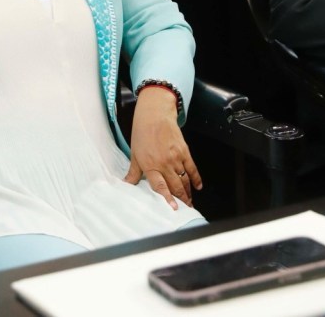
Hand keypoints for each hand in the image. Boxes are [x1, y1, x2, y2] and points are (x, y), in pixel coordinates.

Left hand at [124, 85, 202, 208]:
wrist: (155, 115)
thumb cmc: (143, 133)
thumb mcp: (134, 154)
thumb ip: (133, 172)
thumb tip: (127, 184)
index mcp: (150, 165)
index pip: (160, 187)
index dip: (167, 199)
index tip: (174, 208)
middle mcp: (164, 163)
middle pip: (175, 186)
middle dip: (181, 200)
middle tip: (184, 209)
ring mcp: (175, 158)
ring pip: (184, 180)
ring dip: (188, 192)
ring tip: (190, 202)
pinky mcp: (184, 151)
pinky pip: (192, 168)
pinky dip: (196, 178)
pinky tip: (198, 186)